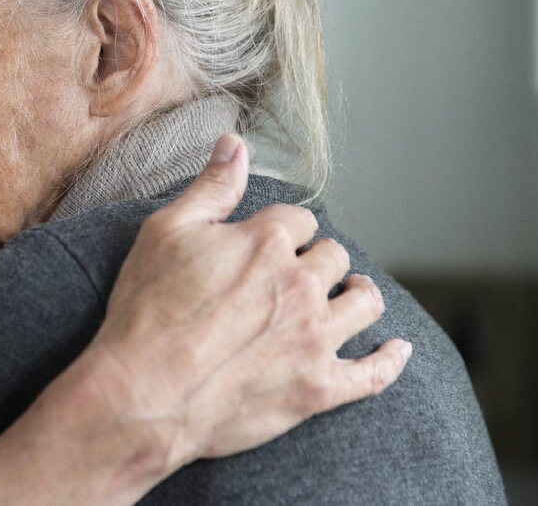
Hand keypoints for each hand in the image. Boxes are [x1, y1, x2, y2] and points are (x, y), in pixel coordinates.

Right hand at [0, 134, 408, 505]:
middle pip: (333, 257)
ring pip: (364, 303)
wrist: (142, 394)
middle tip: (296, 276)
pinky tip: (396, 348)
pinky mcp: (318, 388)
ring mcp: (314, 338)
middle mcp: (300, 285)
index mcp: (265, 242)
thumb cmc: (145, 310)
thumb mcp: (165, 233)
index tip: (267, 245)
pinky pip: (375, 373)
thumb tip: (235, 143)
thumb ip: (211, 187)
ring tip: (348, 295)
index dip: (282, 231)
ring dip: (357, 295)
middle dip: (317, 261)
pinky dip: (390, 359)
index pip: (298, 221)